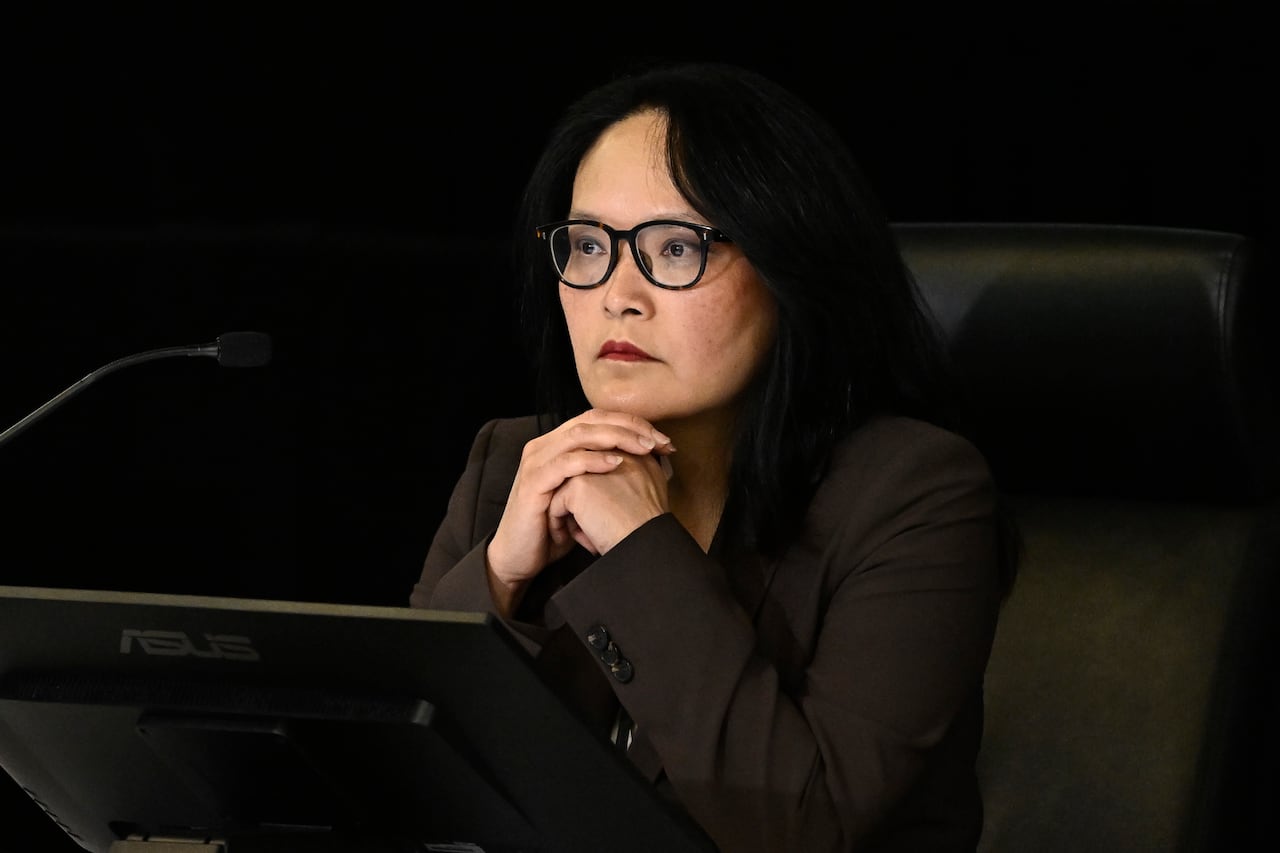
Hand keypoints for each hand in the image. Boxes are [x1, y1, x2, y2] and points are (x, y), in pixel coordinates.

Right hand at [486, 409, 673, 610]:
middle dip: (630, 427)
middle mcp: (544, 445)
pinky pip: (567, 463)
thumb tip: (648, 463)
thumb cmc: (556, 527)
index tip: (662, 441)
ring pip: (580, 435)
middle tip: (659, 441)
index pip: (598, 419)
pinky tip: (617, 464)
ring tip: (644, 448)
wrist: (521, 556)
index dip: (632, 423)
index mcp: (557, 443)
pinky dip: (594, 460)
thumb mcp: (585, 495)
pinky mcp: (533, 482)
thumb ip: (605, 473)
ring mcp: (536, 461)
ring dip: (617, 438)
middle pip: (591, 420)